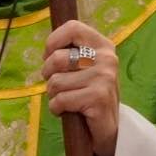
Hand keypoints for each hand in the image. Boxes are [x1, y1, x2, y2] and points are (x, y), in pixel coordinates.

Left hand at [42, 21, 119, 155]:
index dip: (52, 42)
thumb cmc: (88, 93)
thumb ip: (69, 52)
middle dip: (48, 74)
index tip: (49, 56)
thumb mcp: (83, 67)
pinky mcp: (98, 98)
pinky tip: (68, 111)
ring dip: (54, 94)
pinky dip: (57, 108)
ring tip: (67, 99)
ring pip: (55, 81)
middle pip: (57, 58)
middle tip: (58, 84)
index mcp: (103, 45)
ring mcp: (104, 78)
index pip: (72, 27)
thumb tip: (47, 47)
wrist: (108, 128)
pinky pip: (60, 100)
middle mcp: (107, 58)